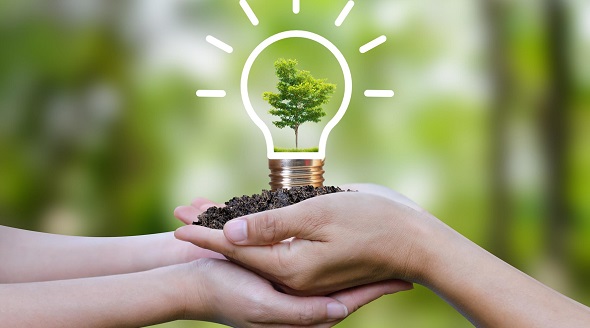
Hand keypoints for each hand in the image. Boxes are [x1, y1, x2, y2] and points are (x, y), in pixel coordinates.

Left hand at [175, 186, 435, 294]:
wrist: (414, 241)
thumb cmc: (373, 221)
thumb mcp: (320, 216)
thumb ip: (273, 226)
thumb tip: (229, 233)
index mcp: (291, 267)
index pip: (237, 249)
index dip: (205, 234)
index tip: (177, 223)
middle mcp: (293, 275)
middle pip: (241, 250)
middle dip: (210, 230)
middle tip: (181, 212)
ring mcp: (305, 271)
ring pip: (257, 249)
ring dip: (229, 229)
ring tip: (202, 212)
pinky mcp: (315, 261)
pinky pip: (276, 248)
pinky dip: (255, 231)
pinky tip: (243, 220)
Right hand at [178, 258, 412, 326]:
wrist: (192, 284)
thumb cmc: (226, 294)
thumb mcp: (264, 307)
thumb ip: (302, 313)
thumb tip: (340, 311)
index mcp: (299, 319)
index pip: (347, 304)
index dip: (375, 291)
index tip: (404, 280)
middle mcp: (299, 308)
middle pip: (345, 294)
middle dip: (371, 280)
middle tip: (401, 265)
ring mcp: (291, 294)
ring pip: (334, 282)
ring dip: (357, 270)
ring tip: (383, 255)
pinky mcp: (282, 280)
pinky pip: (317, 272)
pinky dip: (335, 264)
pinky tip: (346, 247)